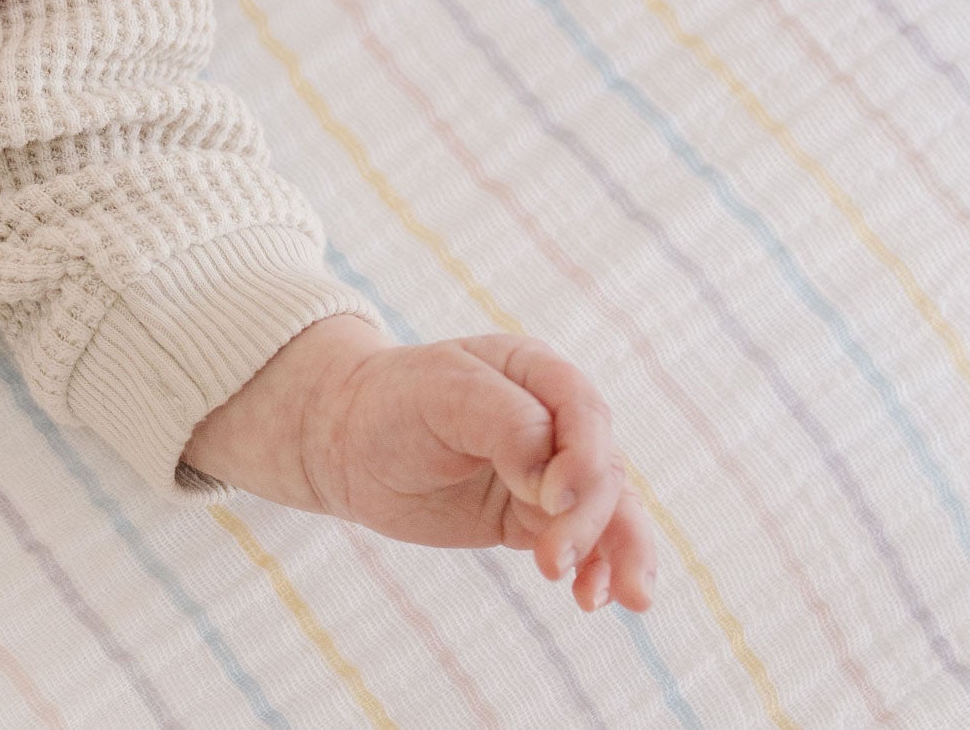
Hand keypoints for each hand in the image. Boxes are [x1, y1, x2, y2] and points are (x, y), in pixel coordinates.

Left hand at [183, 317, 655, 611]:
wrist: (345, 440)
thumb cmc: (393, 401)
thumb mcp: (443, 393)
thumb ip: (508, 424)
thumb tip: (556, 482)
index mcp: (534, 371)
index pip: (585, 413)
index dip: (584, 458)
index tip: (549, 499)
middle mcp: (552, 419)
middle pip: (603, 469)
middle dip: (593, 520)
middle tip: (552, 565)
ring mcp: (547, 471)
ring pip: (610, 511)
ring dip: (621, 553)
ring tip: (624, 598)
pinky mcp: (532, 517)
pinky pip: (582, 543)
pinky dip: (598, 569)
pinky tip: (592, 597)